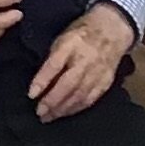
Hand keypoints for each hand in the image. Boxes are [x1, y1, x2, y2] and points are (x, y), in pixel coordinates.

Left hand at [29, 4, 134, 121]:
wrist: (112, 29)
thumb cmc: (81, 33)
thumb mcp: (62, 38)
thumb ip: (52, 58)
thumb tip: (40, 81)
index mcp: (71, 44)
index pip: (54, 65)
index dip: (42, 81)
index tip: (31, 94)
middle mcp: (85, 60)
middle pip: (68, 84)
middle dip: (52, 101)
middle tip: (39, 112)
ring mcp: (97, 72)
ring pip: (79, 95)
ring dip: (63, 109)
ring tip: (49, 117)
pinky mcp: (106, 82)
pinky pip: (90, 99)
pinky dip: (77, 108)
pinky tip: (66, 113)